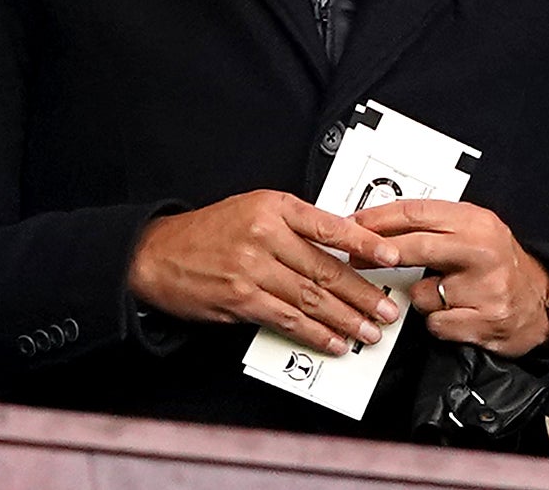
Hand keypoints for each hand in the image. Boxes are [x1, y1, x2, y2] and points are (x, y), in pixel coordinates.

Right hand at [127, 190, 402, 355]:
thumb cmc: (208, 231)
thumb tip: (342, 245)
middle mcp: (265, 235)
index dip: (365, 244)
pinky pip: (287, 320)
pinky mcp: (241, 300)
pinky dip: (315, 334)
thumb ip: (295, 224)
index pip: (329, 226)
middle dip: (362, 294)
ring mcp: (252, 270)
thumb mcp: (253, 209)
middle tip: (387, 309)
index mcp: (273, 207)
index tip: (391, 257)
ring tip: (370, 331)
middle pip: (325, 270)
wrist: (157, 253)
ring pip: (311, 299)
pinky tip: (334, 341)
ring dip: (346, 319)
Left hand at [353, 199, 548, 357]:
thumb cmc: (500, 264)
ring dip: (420, 297)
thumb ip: (435, 225)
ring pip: (422, 293)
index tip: (354, 225)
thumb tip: (380, 226)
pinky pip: (435, 323)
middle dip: (378, 254)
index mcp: (476, 221)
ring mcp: (484, 288)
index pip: (418, 212)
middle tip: (358, 258)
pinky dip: (438, 321)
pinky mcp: (483, 321)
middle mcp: (481, 251)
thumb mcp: (474, 230)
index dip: (379, 219)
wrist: (542, 302)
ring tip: (443, 293)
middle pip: (414, 247)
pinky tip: (456, 313)